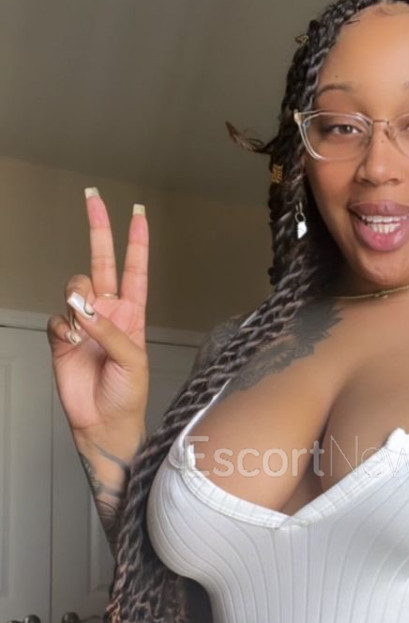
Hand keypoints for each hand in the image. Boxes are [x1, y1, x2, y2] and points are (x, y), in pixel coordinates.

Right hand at [46, 190, 149, 437]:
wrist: (104, 422)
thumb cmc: (127, 394)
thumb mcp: (133, 360)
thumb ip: (110, 330)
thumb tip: (84, 308)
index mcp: (133, 314)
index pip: (135, 269)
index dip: (136, 241)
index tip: (138, 214)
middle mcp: (108, 313)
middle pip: (102, 262)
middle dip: (98, 230)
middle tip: (94, 199)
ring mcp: (84, 323)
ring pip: (75, 288)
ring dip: (78, 298)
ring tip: (84, 323)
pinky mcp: (62, 338)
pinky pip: (57, 318)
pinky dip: (64, 327)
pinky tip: (71, 342)